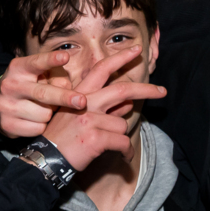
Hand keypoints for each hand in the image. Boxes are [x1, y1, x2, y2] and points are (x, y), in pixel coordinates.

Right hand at [38, 49, 168, 170]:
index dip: (121, 58)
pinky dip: (126, 152)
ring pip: (122, 123)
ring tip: (110, 146)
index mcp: (80, 94)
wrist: (47, 159)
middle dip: (147, 89)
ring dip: (120, 136)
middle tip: (163, 91)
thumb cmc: (63, 139)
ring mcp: (90, 119)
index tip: (137, 50)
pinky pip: (123, 142)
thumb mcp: (78, 117)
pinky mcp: (96, 138)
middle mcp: (85, 102)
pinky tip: (123, 156)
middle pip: (123, 90)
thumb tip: (127, 104)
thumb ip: (103, 108)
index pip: (101, 69)